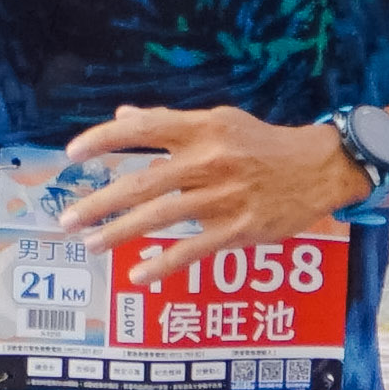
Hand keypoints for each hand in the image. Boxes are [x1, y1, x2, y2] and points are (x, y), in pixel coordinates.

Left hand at [58, 103, 370, 286]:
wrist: (320, 167)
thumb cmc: (263, 143)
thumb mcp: (220, 121)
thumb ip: (169, 123)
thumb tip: (124, 115)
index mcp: (202, 128)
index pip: (143, 129)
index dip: (104, 139)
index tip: (72, 154)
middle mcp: (210, 159)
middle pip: (143, 181)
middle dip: (100, 202)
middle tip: (68, 219)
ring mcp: (225, 196)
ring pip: (162, 218)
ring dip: (120, 233)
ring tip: (92, 244)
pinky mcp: (240, 228)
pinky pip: (193, 249)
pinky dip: (162, 264)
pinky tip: (137, 275)